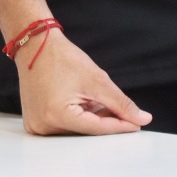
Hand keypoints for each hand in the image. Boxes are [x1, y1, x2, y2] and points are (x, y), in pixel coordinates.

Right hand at [14, 24, 151, 135]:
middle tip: (122, 110)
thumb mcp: (96, 80)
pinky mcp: (35, 121)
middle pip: (85, 131)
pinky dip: (78, 117)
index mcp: (57, 116)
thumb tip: (141, 118)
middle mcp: (43, 126)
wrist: (35, 45)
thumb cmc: (61, 58)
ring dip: (91, 118)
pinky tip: (84, 101)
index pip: (97, 129)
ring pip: (76, 129)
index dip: (120, 126)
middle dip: (106, 121)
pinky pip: (64, 125)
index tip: (138, 124)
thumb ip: (121, 103)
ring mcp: (37, 125)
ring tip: (95, 97)